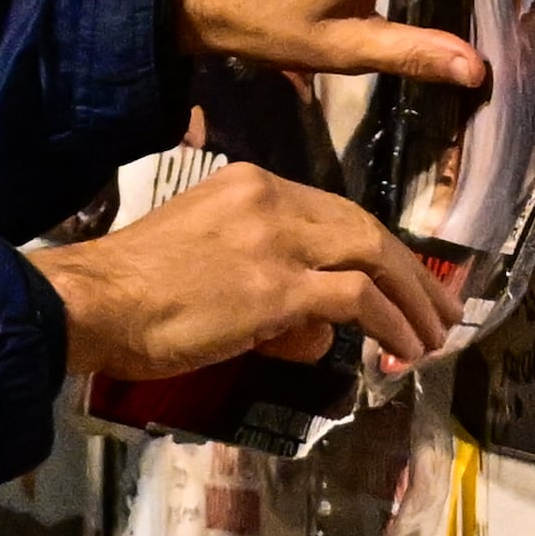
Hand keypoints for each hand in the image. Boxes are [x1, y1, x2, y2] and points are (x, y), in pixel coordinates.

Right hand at [29, 158, 446, 378]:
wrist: (93, 301)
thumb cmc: (134, 293)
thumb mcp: (203, 258)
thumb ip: (260, 275)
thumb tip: (307, 325)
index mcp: (250, 185)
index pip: (332, 212)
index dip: (375, 250)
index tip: (400, 281)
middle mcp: (271, 200)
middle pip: (365, 228)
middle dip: (411, 272)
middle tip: (441, 308)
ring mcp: (276, 241)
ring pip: (372, 256)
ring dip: (412, 301)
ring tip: (435, 337)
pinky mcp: (277, 286)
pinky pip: (357, 300)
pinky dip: (390, 324)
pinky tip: (404, 351)